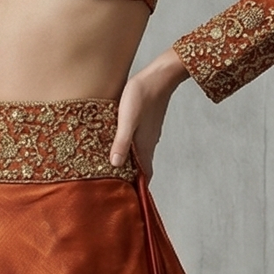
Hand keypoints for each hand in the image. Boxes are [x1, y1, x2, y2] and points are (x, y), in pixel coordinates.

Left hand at [111, 49, 187, 177]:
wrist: (159, 75)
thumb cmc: (141, 95)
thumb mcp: (127, 119)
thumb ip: (121, 142)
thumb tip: (115, 165)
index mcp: (144, 145)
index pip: (145, 175)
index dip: (138, 188)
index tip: (127, 198)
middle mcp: (149, 142)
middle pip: (142, 167)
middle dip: (131, 178)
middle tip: (115, 186)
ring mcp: (149, 132)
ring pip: (140, 154)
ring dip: (130, 163)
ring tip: (114, 169)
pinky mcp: (147, 123)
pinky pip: (139, 142)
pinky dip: (131, 149)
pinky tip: (120, 144)